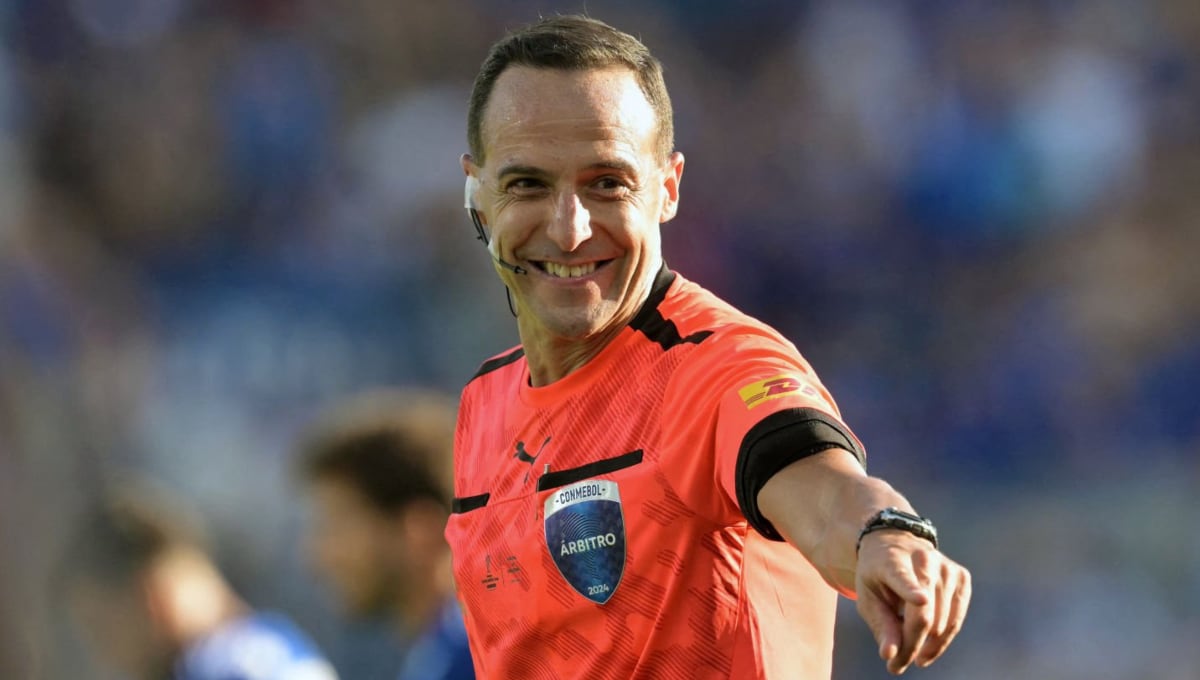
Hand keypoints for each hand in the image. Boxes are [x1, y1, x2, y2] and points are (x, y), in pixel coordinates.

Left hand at [854, 530, 970, 674]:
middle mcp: (923, 559)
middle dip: (910, 646)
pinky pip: (955, 622)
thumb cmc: (877, 575)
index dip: (911, 590)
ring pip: (941, 624)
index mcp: (892, 560)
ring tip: (907, 653)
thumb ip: (881, 625)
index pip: (902, 577)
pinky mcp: (962, 577)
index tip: (920, 600)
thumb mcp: (868, 597)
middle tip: (895, 666)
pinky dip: (941, 641)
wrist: (894, 544)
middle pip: (923, 616)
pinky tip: (926, 649)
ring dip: (924, 647)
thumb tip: (891, 656)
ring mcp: (946, 567)